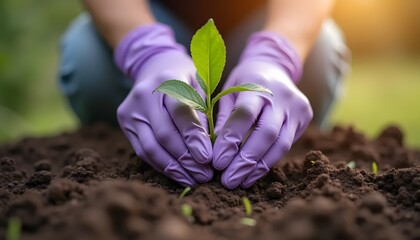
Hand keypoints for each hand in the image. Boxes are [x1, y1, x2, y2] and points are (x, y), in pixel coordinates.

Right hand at [115, 24, 212, 185]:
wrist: (154, 66)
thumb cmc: (185, 79)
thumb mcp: (199, 87)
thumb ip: (204, 113)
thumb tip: (211, 150)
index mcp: (167, 79)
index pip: (180, 112)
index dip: (194, 137)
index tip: (208, 158)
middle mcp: (144, 94)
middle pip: (164, 134)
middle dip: (186, 159)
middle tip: (205, 176)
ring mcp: (130, 110)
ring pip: (150, 147)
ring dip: (174, 168)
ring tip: (194, 180)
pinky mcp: (124, 122)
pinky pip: (142, 151)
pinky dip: (161, 166)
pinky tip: (178, 175)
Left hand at [213, 32, 312, 188]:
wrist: (274, 67)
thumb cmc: (244, 81)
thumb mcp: (227, 92)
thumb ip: (222, 119)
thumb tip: (212, 151)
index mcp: (258, 84)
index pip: (244, 115)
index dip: (230, 140)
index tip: (216, 162)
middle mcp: (282, 96)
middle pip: (265, 133)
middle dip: (245, 161)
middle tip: (227, 181)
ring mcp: (297, 107)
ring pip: (280, 144)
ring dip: (257, 168)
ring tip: (238, 182)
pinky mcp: (305, 117)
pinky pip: (286, 146)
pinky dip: (267, 163)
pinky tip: (251, 175)